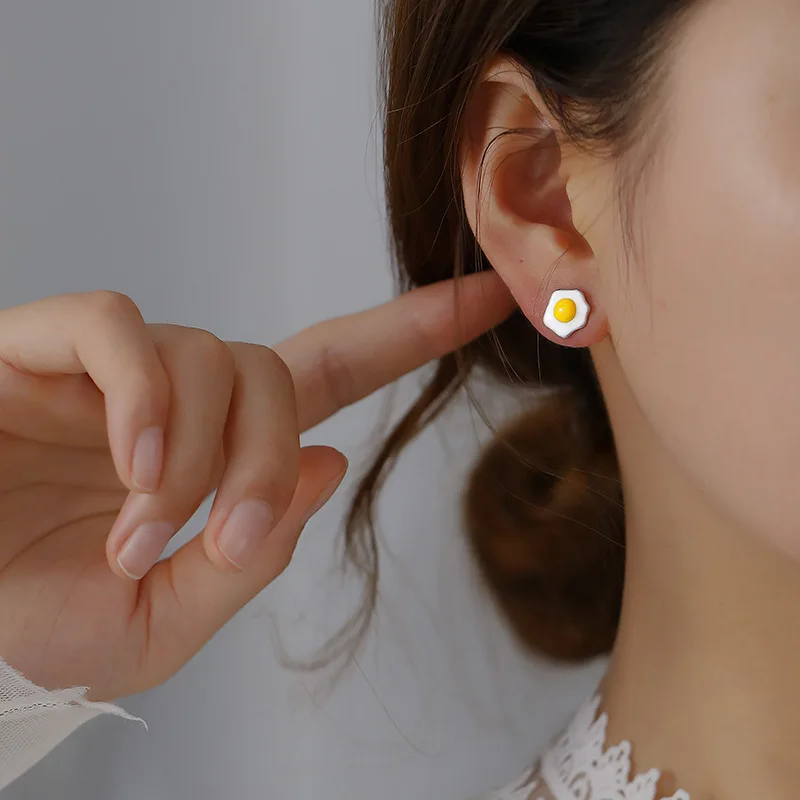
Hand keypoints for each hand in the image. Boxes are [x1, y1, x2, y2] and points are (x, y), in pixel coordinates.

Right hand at [0, 272, 513, 700]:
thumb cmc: (28, 631)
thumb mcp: (161, 624)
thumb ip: (250, 556)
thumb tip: (328, 462)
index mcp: (210, 455)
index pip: (328, 372)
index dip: (408, 334)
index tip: (487, 297)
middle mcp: (171, 400)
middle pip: (272, 370)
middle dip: (264, 456)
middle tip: (220, 537)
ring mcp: (107, 370)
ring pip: (207, 353)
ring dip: (197, 452)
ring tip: (144, 531)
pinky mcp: (37, 347)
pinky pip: (117, 328)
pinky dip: (142, 396)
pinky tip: (130, 463)